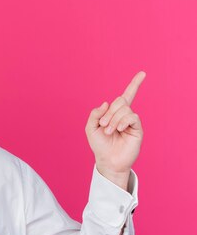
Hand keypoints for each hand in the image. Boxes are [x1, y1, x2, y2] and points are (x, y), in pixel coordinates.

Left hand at [85, 71, 145, 189]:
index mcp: (115, 113)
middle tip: (103, 125)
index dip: (134, 85)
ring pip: (124, 109)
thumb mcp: (91, 128)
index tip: (143, 73)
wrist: (107, 160)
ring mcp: (132, 122)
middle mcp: (125, 116)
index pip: (127, 96)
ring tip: (108, 131)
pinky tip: (118, 129)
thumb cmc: (99, 145)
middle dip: (109, 112)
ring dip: (113, 119)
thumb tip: (106, 103)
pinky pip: (132, 116)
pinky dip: (122, 121)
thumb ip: (95, 114)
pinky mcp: (138, 129)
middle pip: (120, 101)